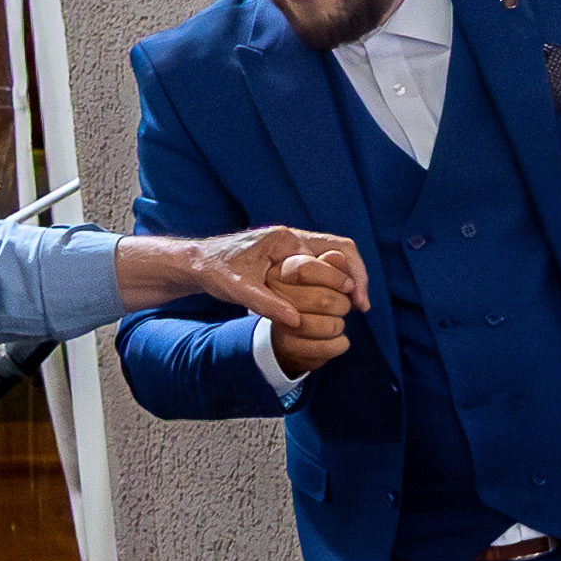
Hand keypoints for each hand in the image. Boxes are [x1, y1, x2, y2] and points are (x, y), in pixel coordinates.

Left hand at [142, 224, 361, 329]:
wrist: (197, 263)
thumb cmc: (216, 271)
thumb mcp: (239, 290)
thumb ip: (268, 304)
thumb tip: (297, 322)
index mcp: (285, 240)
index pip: (333, 254)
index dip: (351, 279)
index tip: (357, 303)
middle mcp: (293, 238)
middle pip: (340, 251)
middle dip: (356, 277)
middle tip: (362, 306)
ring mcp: (292, 245)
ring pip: (332, 257)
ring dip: (347, 279)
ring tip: (356, 305)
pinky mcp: (289, 256)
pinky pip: (320, 265)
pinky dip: (332, 281)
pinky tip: (335, 301)